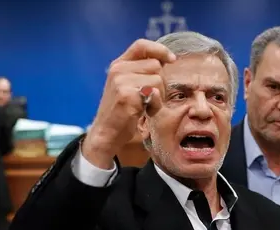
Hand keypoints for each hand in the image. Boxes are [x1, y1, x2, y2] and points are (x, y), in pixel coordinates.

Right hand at [83, 39, 175, 167]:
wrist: (107, 133)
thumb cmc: (122, 112)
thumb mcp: (128, 86)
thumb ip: (141, 72)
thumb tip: (167, 60)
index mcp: (118, 65)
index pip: (141, 45)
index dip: (159, 49)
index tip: (172, 59)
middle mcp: (118, 70)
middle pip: (155, 65)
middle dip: (160, 83)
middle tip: (150, 99)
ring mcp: (121, 82)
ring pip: (158, 79)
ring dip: (159, 96)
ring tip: (146, 107)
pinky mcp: (127, 95)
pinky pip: (154, 94)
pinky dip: (155, 105)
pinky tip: (145, 112)